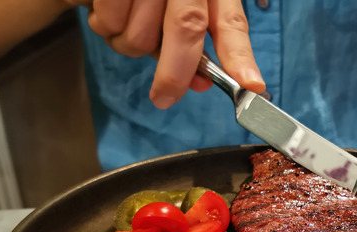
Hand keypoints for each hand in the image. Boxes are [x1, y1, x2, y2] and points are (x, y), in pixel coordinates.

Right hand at [77, 0, 264, 108]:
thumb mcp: (183, 7)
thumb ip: (193, 42)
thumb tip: (199, 83)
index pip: (231, 23)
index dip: (240, 56)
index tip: (251, 85)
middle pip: (186, 29)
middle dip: (175, 73)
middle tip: (164, 97)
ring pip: (140, 37)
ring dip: (129, 42)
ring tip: (128, 20)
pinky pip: (108, 24)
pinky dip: (105, 25)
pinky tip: (106, 9)